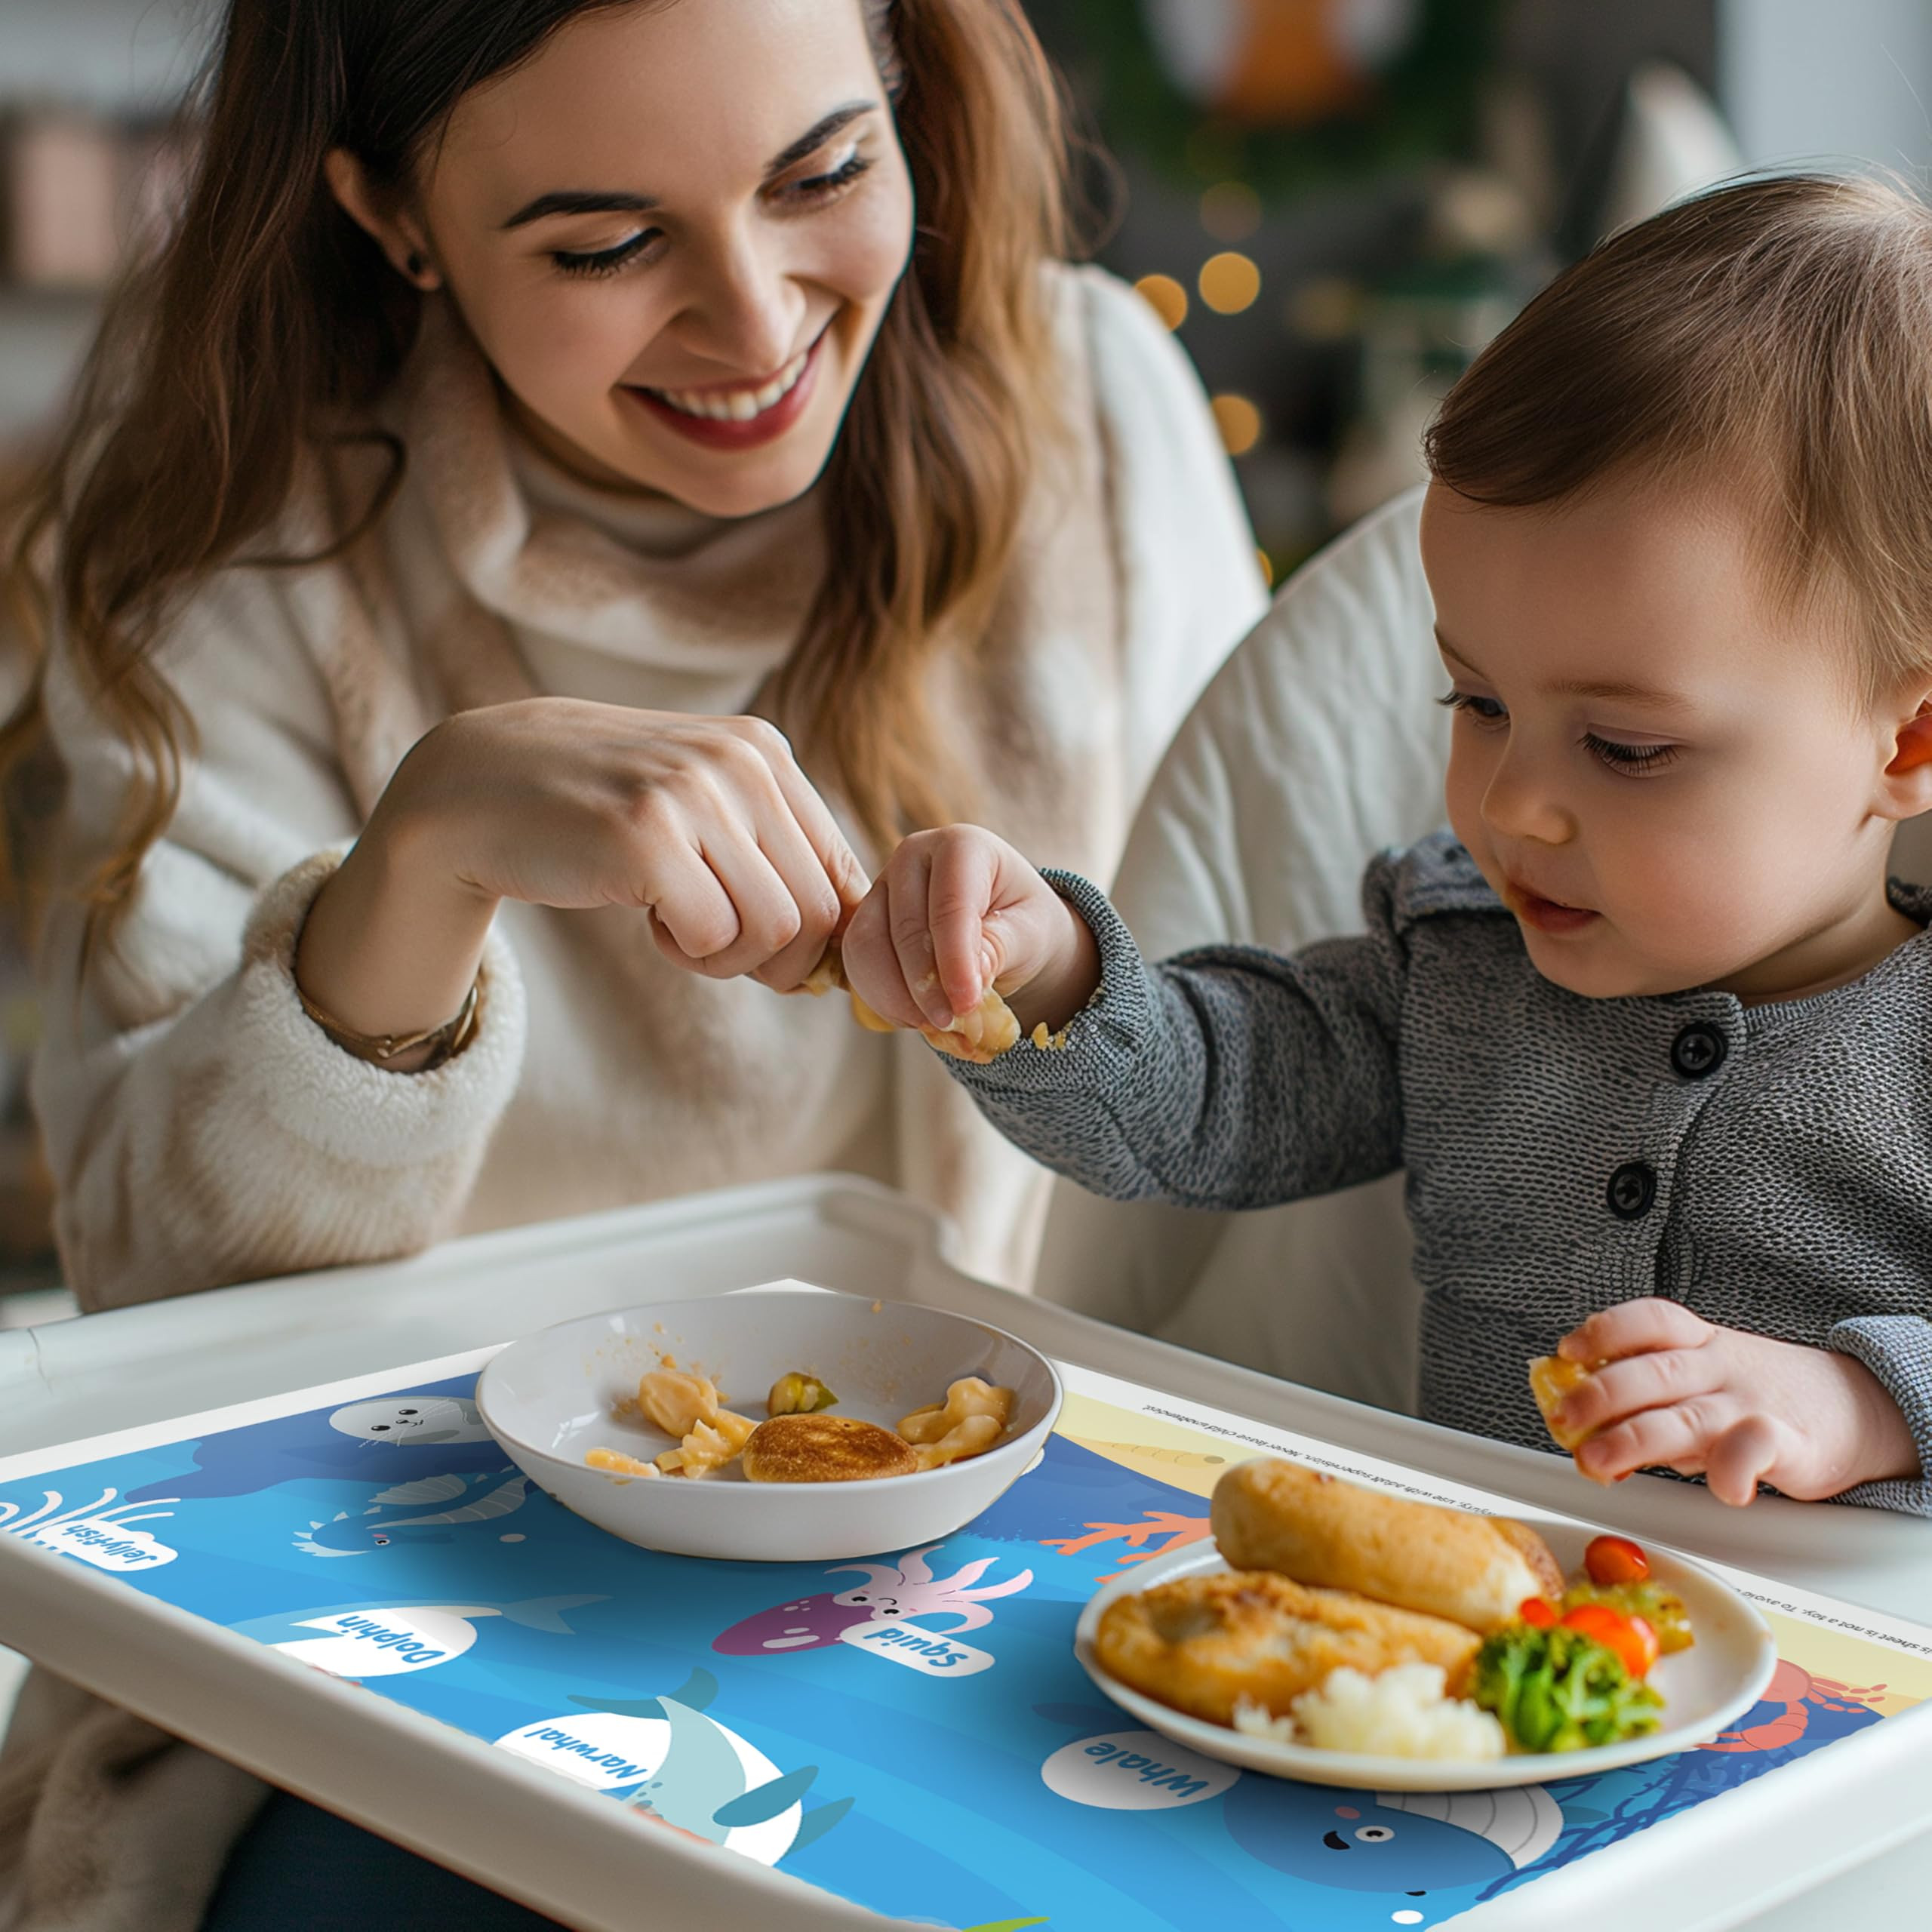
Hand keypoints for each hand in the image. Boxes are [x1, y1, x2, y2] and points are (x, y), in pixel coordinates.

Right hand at [297, 700, 865, 1053]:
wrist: (475, 789)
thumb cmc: (599, 814)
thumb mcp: (701, 808)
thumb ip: (773, 857)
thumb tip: (849, 948)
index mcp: (764, 752)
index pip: (845, 874)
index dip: (819, 939)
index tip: (770, 953)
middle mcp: (740, 763)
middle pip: (821, 913)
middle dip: (774, 958)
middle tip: (713, 944)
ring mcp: (693, 795)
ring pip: (777, 931)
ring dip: (728, 957)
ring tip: (677, 926)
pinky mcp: (647, 838)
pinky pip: (714, 937)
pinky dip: (686, 952)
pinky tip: (647, 920)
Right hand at [838, 826, 1099, 1039]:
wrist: (1006, 927)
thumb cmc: (1022, 923)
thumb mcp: (1029, 935)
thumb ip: (1000, 948)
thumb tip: (969, 977)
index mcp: (963, 846)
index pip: (950, 905)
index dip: (955, 960)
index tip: (966, 1004)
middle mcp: (913, 855)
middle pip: (904, 927)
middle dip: (925, 986)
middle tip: (950, 1024)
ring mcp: (882, 885)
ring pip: (867, 946)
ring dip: (896, 996)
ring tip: (933, 1024)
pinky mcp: (865, 918)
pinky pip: (855, 962)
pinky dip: (881, 997)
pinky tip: (913, 1016)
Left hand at [1552, 1298, 1919, 1504]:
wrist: (1854, 1409)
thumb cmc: (1759, 1394)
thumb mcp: (1703, 1376)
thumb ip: (1650, 1397)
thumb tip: (1581, 1423)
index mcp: (1699, 1344)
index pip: (1650, 1320)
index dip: (1605, 1330)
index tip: (1567, 1351)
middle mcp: (1720, 1369)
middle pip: (1653, 1372)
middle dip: (1600, 1394)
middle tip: (1563, 1420)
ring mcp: (1751, 1404)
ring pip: (1686, 1417)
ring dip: (1633, 1439)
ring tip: (1596, 1461)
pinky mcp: (1788, 1444)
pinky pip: (1754, 1449)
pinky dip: (1732, 1470)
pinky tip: (1718, 1487)